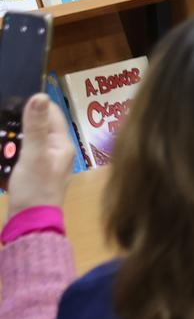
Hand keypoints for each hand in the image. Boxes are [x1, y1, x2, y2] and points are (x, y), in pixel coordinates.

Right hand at [5, 93, 74, 216]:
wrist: (30, 223)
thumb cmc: (35, 188)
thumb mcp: (34, 155)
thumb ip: (36, 127)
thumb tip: (40, 95)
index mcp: (63, 144)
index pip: (53, 114)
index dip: (36, 104)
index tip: (14, 101)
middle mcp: (59, 152)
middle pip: (42, 127)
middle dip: (24, 120)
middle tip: (4, 116)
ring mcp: (48, 164)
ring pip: (33, 141)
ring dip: (19, 135)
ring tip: (2, 132)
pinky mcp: (36, 175)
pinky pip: (26, 155)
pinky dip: (15, 150)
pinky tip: (4, 152)